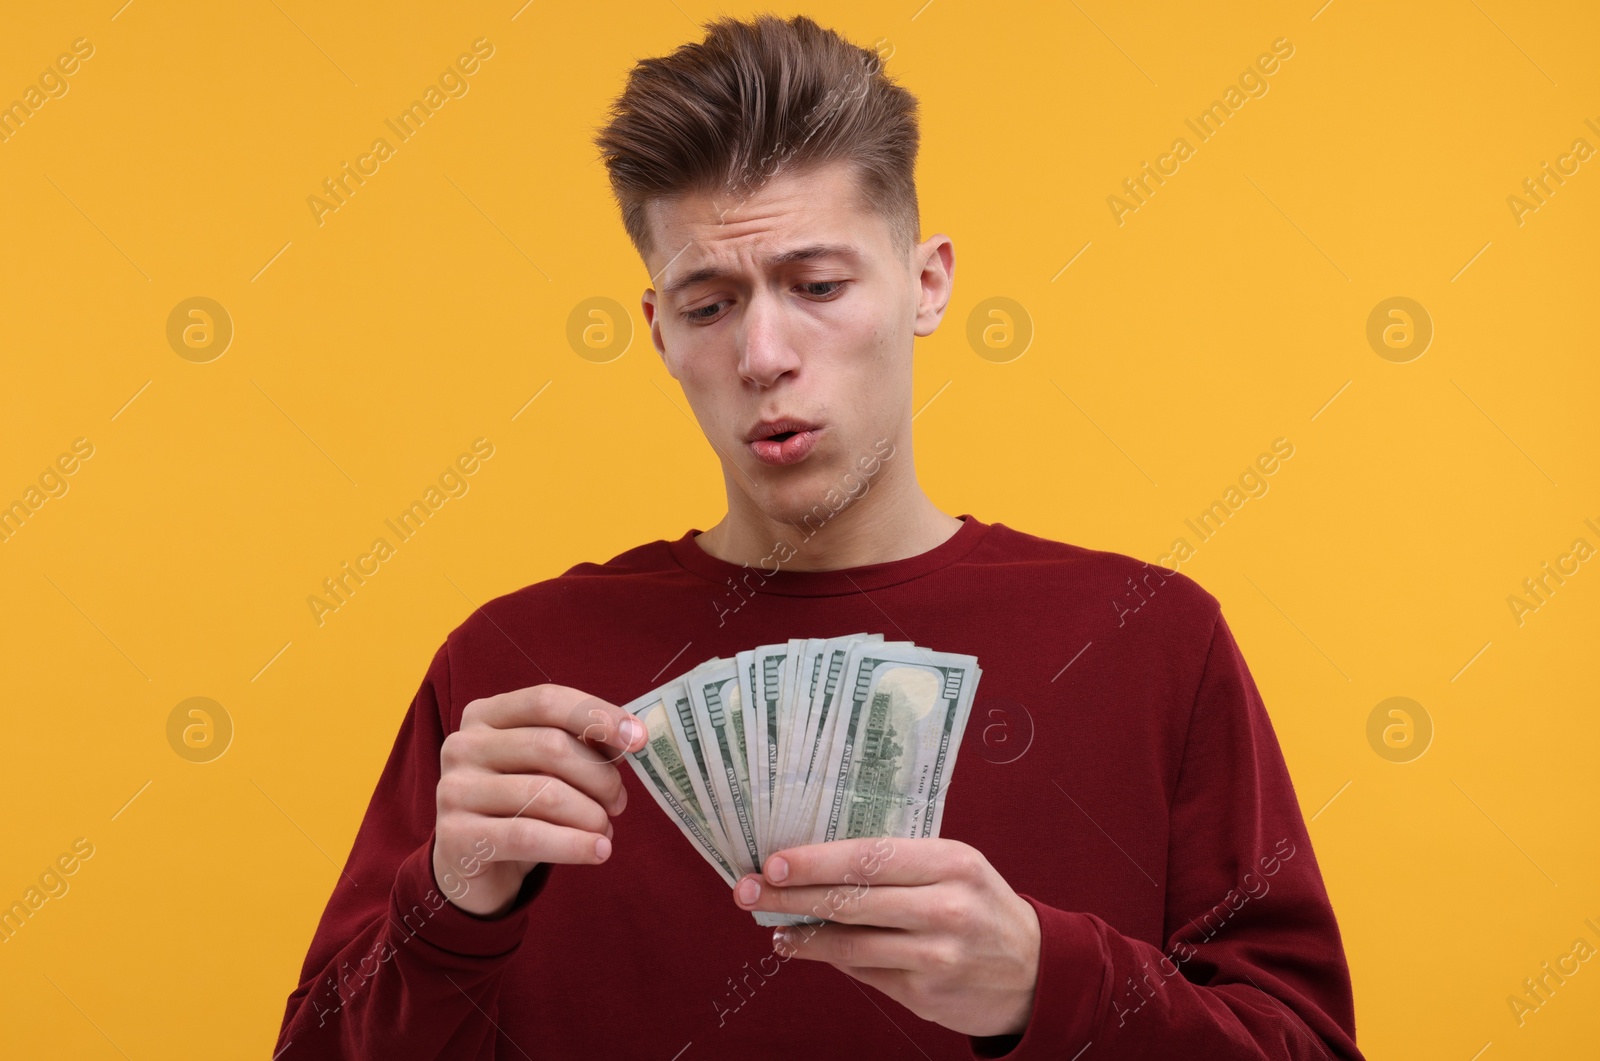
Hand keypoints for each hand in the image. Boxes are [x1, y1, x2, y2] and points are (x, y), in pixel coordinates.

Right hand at [434, 684, 645, 917]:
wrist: (469, 862)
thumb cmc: (516, 804)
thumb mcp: (542, 766)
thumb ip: (577, 744)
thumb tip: (629, 737)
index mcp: (484, 715)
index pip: (547, 700)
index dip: (598, 715)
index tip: (638, 739)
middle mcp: (462, 745)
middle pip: (551, 746)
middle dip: (599, 776)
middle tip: (619, 802)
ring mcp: (454, 790)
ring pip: (545, 793)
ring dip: (590, 815)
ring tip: (606, 830)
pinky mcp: (457, 837)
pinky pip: (529, 836)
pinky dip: (574, 845)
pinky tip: (599, 851)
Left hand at [731, 837, 1040, 1037]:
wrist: (1036, 972)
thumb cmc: (982, 905)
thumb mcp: (956, 867)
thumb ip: (899, 862)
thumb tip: (817, 861)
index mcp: (952, 863)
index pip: (870, 857)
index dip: (816, 861)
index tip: (775, 862)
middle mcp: (946, 908)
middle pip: (852, 901)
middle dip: (792, 896)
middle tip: (748, 891)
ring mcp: (936, 956)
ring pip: (851, 944)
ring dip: (801, 934)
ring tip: (769, 924)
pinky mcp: (925, 994)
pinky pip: (863, 972)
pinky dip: (827, 959)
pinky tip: (802, 947)